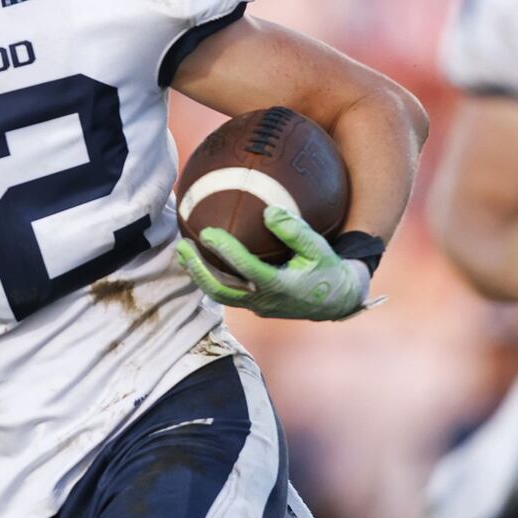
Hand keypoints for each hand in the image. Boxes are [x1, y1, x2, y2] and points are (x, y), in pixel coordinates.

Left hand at [177, 205, 371, 320]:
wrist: (336, 301)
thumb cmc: (327, 269)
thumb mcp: (319, 248)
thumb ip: (296, 231)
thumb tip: (269, 211)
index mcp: (280, 287)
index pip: (245, 269)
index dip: (225, 251)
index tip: (207, 232)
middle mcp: (264, 301)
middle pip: (221, 290)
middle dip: (197, 269)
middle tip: (181, 245)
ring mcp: (257, 306)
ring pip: (219, 295)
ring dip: (198, 275)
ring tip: (182, 251)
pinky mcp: (253, 306)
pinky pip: (226, 293)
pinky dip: (209, 277)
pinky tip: (199, 259)